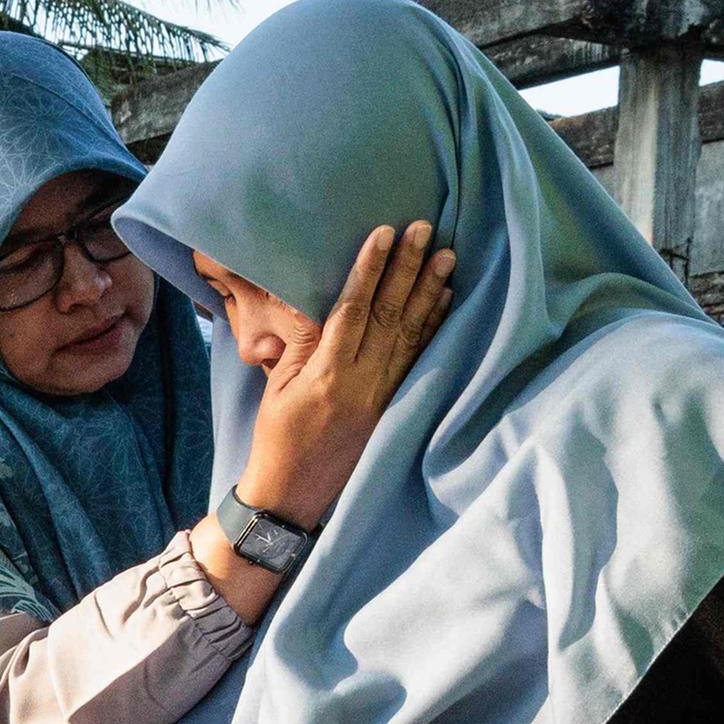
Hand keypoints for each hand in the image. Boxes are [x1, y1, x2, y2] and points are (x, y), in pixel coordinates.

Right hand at [197, 221, 454, 526]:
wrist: (292, 494)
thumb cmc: (277, 438)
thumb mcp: (278, 388)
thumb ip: (301, 345)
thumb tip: (317, 301)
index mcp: (327, 375)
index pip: (352, 310)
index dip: (370, 269)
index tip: (384, 233)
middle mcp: (362, 383)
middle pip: (389, 314)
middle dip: (407, 268)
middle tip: (425, 229)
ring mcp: (383, 397)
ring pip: (411, 334)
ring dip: (429, 291)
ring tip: (446, 255)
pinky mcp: (394, 407)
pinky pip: (418, 360)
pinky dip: (432, 327)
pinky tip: (444, 300)